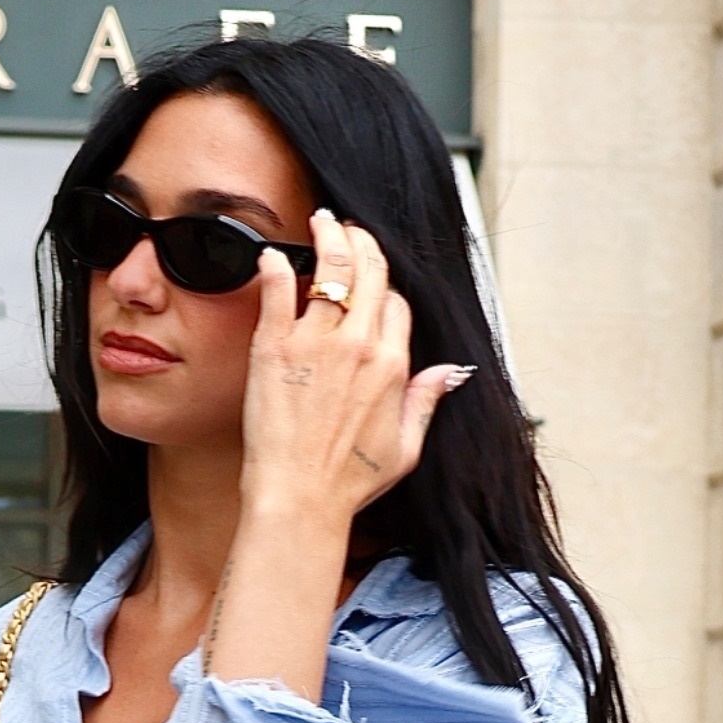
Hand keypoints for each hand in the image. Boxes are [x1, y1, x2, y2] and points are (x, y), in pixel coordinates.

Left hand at [238, 209, 469, 533]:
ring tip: (321, 221)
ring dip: (328, 236)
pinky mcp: (275, 348)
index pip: (396, 303)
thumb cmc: (347, 484)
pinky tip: (273, 255)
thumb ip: (426, 403)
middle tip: (348, 229)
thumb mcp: (405, 448)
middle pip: (369, 272)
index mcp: (393, 366)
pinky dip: (276, 266)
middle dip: (362, 242)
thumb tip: (449, 374)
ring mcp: (315, 343)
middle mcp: (359, 346)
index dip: (386, 291)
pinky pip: (277, 290)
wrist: (300, 501)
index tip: (373, 287)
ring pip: (330, 268)